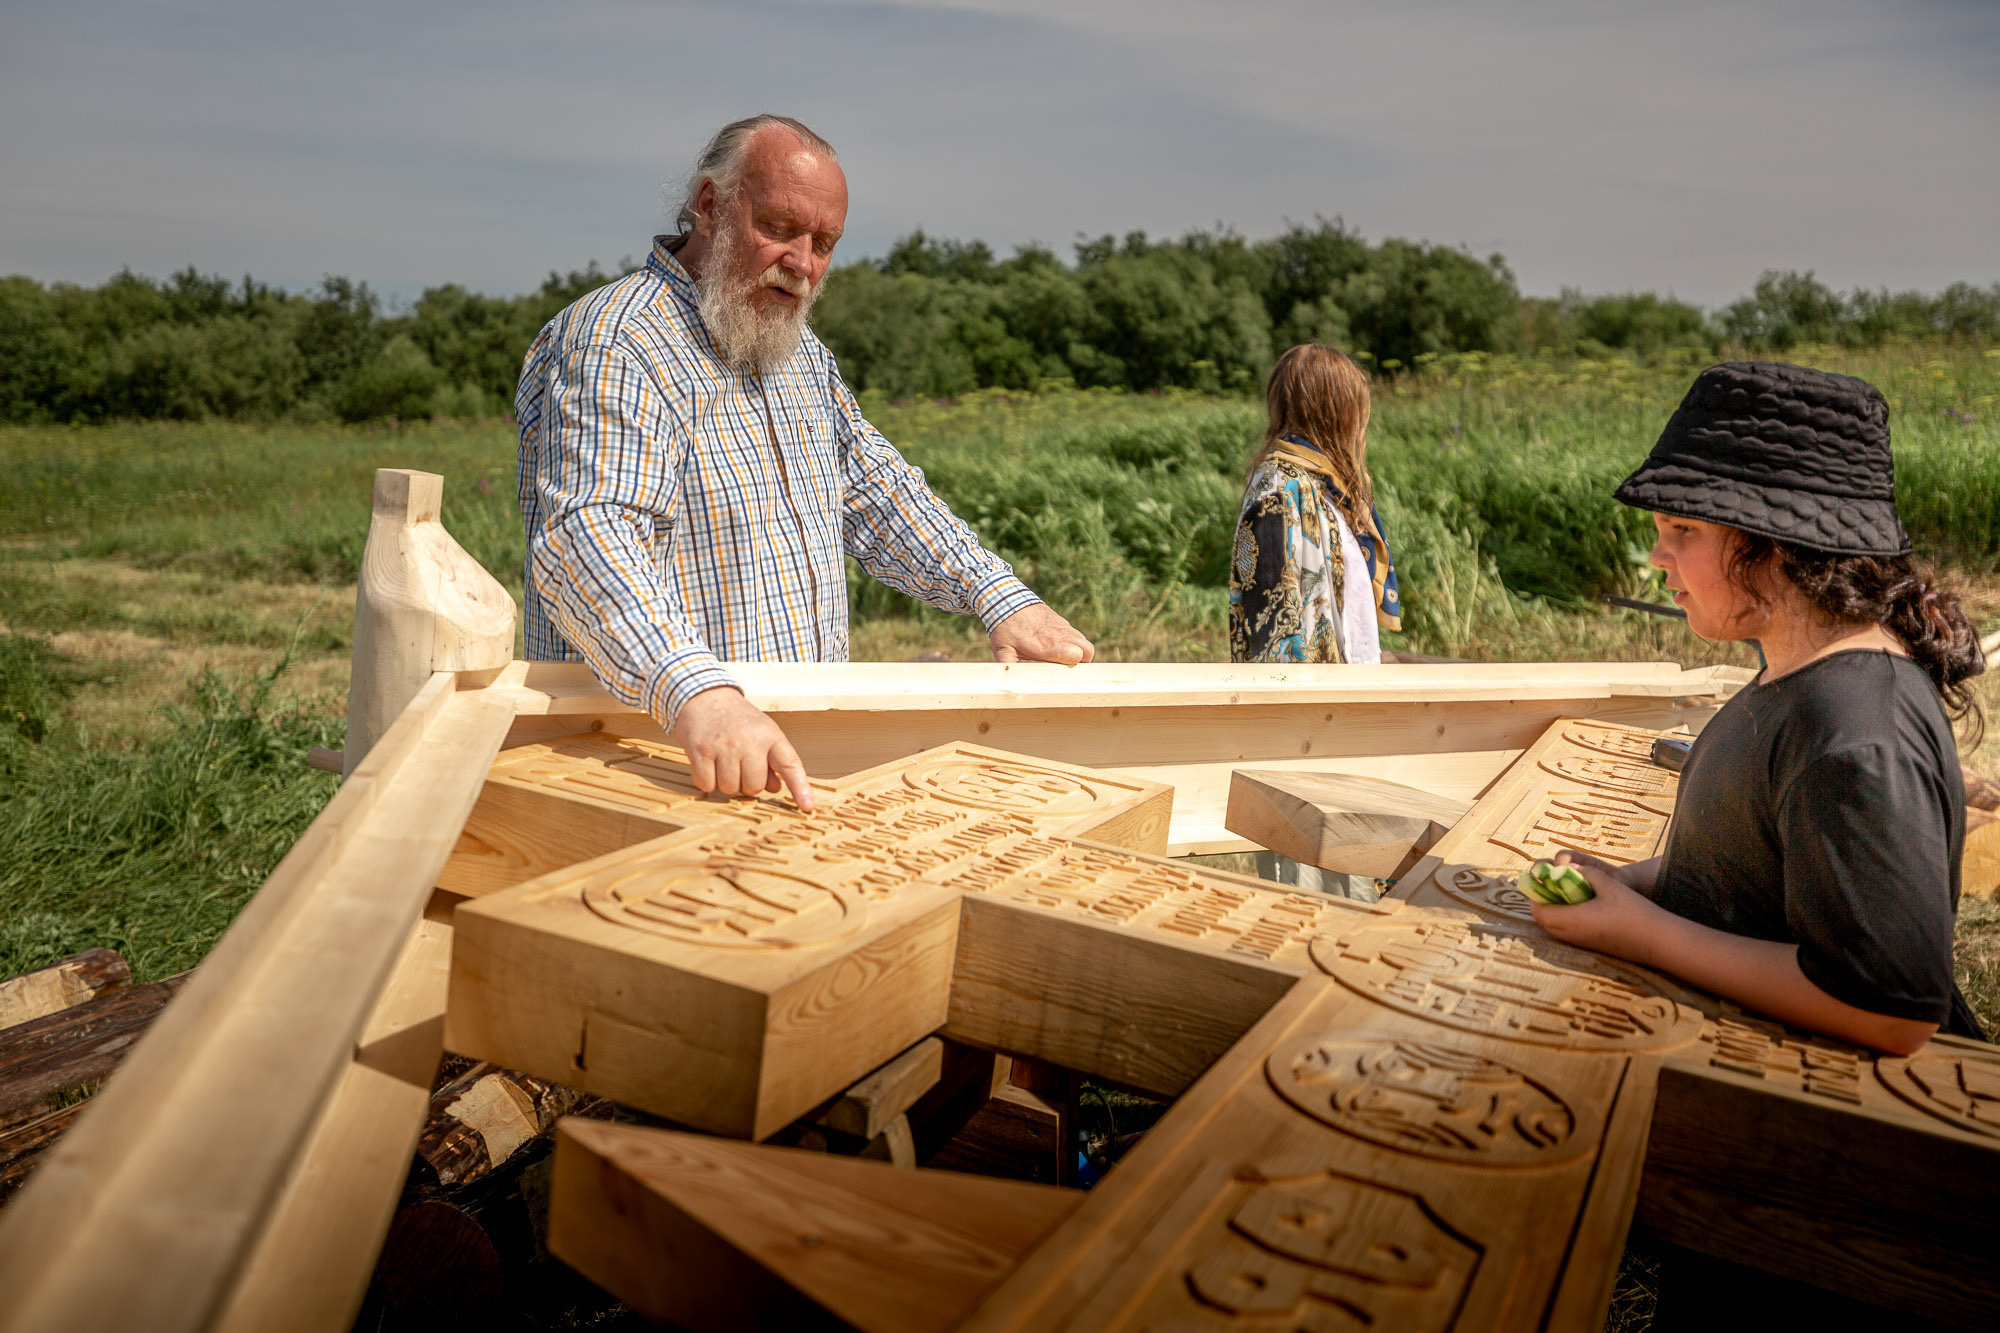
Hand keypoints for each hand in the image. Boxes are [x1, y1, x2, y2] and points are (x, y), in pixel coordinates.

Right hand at [669, 686, 813, 811]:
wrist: (704, 695)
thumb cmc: (737, 719)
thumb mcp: (761, 733)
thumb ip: (772, 761)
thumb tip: (776, 789)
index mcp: (770, 734)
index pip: (790, 764)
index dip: (800, 788)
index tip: (807, 807)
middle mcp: (749, 740)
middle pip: (754, 786)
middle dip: (747, 783)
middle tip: (739, 764)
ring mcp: (724, 745)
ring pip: (730, 788)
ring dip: (725, 782)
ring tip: (723, 761)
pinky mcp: (700, 749)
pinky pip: (707, 784)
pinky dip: (706, 780)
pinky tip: (708, 763)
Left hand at [989, 604, 1094, 664]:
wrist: (1009, 600)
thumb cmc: (1005, 627)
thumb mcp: (1002, 648)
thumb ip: (1006, 666)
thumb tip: (1003, 683)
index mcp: (1046, 645)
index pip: (1075, 655)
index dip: (1073, 666)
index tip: (1063, 673)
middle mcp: (1059, 636)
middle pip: (1087, 651)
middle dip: (1081, 662)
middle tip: (1066, 669)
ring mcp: (1062, 627)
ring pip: (1085, 642)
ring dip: (1080, 652)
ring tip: (1065, 660)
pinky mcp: (1062, 622)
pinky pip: (1077, 635)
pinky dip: (1074, 644)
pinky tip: (1060, 648)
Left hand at [1526, 851, 1669, 964]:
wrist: (1658, 941)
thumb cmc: (1634, 911)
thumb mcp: (1610, 885)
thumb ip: (1588, 873)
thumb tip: (1572, 866)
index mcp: (1572, 920)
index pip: (1539, 911)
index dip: (1535, 896)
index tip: (1540, 881)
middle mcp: (1572, 936)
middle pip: (1544, 922)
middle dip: (1543, 903)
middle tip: (1551, 886)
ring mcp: (1582, 944)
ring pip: (1556, 929)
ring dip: (1555, 912)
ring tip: (1565, 893)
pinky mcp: (1592, 947)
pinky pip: (1568, 934)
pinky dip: (1567, 920)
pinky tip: (1581, 907)